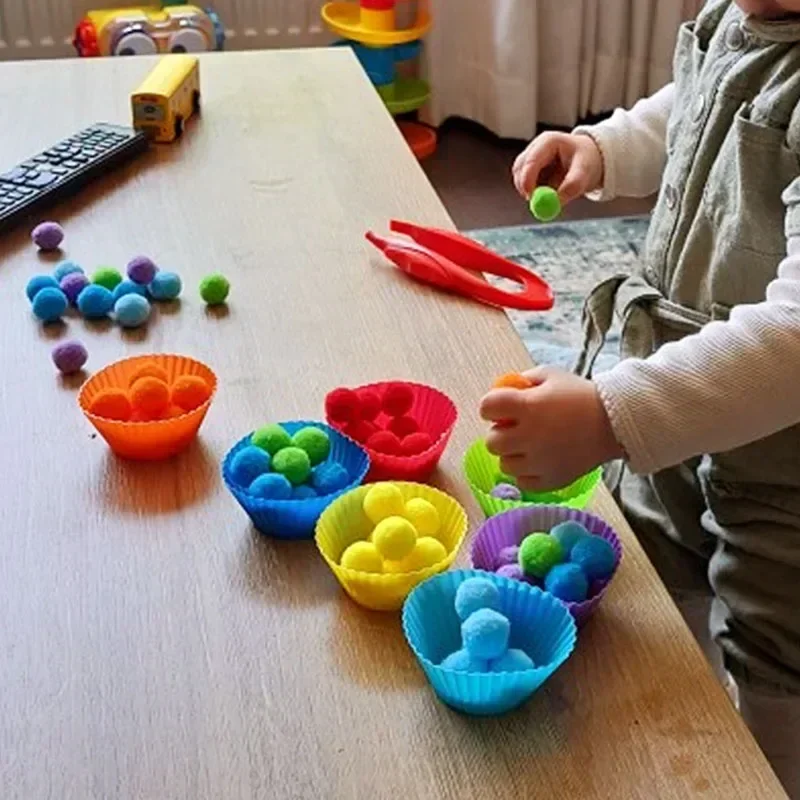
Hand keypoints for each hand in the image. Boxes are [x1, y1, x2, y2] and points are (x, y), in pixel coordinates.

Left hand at [479, 366, 621, 491]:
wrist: (615, 422)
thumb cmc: (580, 395)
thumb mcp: (550, 376)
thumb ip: (523, 382)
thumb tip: (502, 391)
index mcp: (527, 406)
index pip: (487, 408)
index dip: (491, 407)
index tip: (500, 408)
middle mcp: (530, 436)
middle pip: (492, 442)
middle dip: (500, 433)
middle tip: (517, 429)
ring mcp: (540, 461)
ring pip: (505, 464)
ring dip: (512, 454)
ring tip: (530, 445)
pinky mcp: (551, 480)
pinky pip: (523, 482)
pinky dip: (527, 473)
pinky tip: (539, 461)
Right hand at [512, 132, 603, 202]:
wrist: (587, 158)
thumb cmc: (585, 160)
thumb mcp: (585, 172)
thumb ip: (572, 185)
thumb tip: (558, 200)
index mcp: (548, 142)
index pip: (530, 160)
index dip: (527, 179)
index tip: (531, 198)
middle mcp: (535, 147)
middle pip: (519, 168)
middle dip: (525, 187)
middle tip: (536, 204)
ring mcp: (529, 158)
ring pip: (521, 180)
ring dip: (533, 191)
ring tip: (556, 189)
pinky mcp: (528, 169)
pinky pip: (526, 185)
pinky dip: (536, 192)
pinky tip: (551, 188)